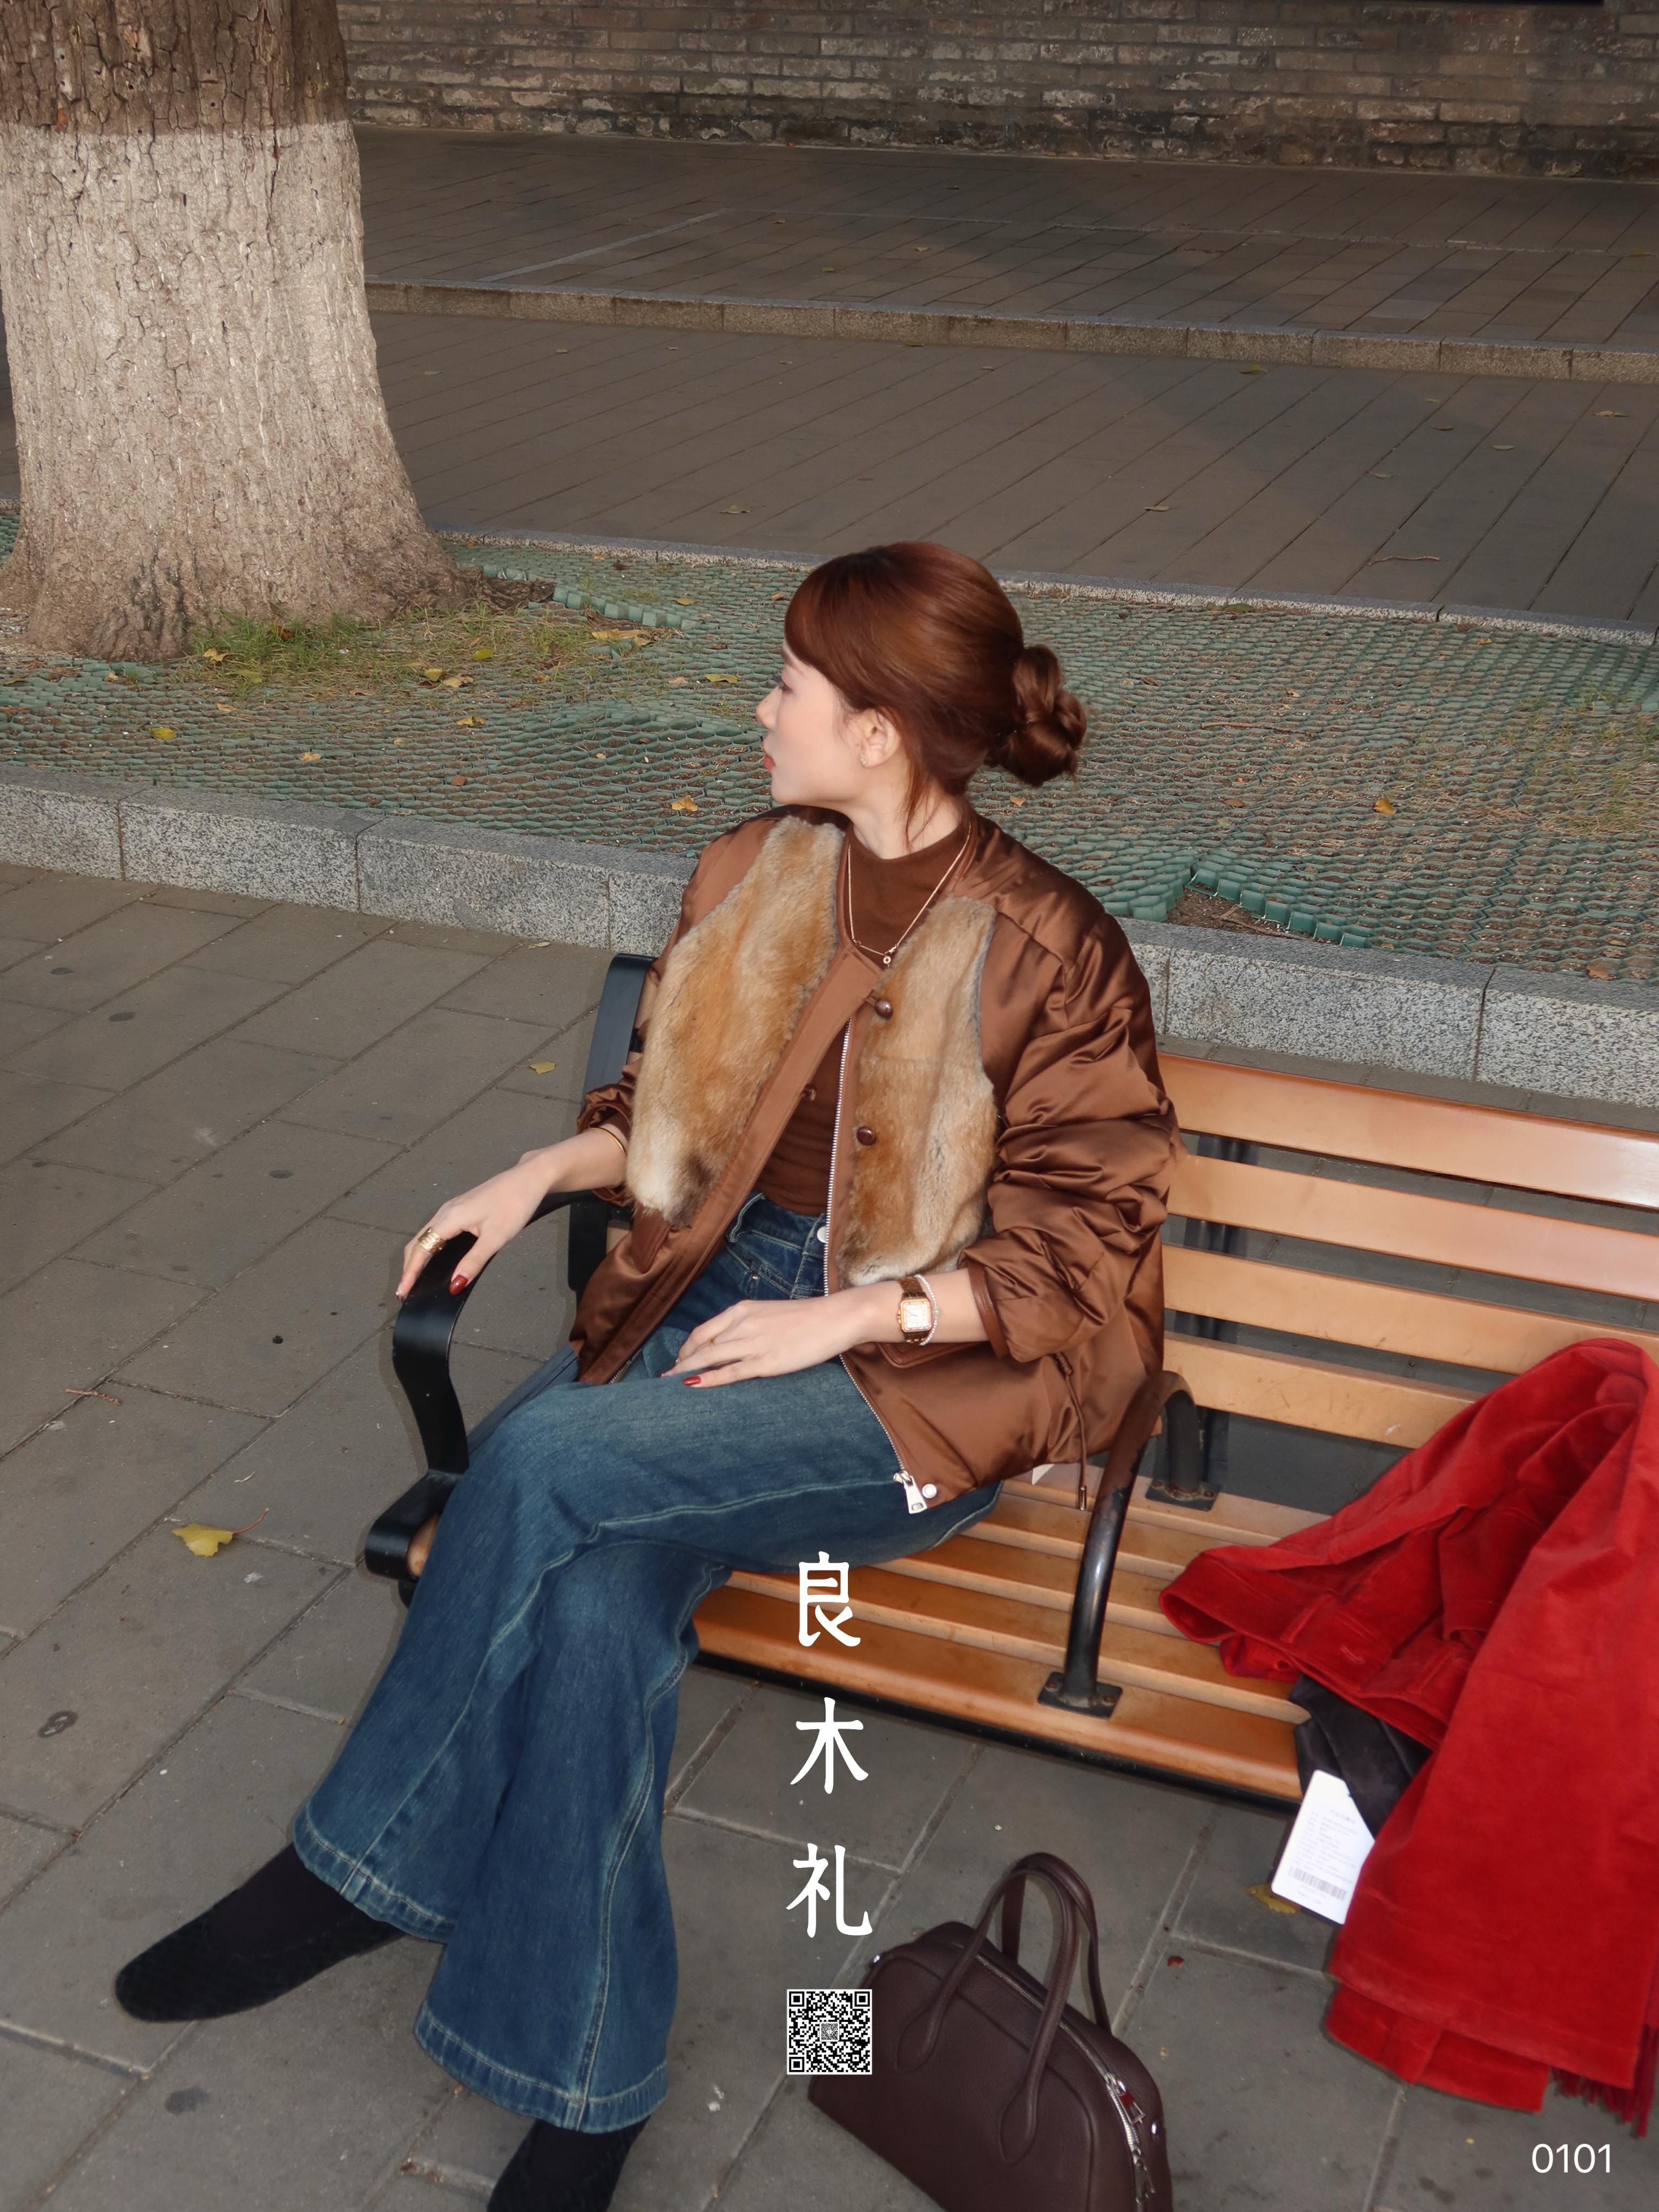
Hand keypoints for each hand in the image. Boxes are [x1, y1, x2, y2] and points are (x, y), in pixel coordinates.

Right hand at [396, 1158, 548, 1297]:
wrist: (529, 1178)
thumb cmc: (515, 1204)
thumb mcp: (496, 1237)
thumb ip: (474, 1262)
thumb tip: (455, 1284)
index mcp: (450, 1217)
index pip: (421, 1249)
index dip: (410, 1272)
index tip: (402, 1291)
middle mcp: (445, 1212)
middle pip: (418, 1242)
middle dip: (409, 1267)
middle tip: (405, 1291)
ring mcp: (451, 1209)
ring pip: (426, 1235)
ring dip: (417, 1257)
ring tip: (415, 1279)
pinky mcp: (460, 1209)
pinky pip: (436, 1230)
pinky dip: (429, 1247)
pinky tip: (434, 1259)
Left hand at [665, 1290, 875, 1386]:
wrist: (833, 1319)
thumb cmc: (805, 1318)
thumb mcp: (769, 1313)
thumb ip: (747, 1325)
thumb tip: (730, 1342)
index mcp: (742, 1310)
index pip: (702, 1331)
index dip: (686, 1347)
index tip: (680, 1359)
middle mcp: (742, 1324)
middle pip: (699, 1345)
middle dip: (680, 1362)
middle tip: (666, 1377)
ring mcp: (752, 1343)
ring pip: (708, 1358)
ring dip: (686, 1371)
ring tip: (670, 1384)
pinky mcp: (765, 1362)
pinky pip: (728, 1372)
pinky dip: (707, 1379)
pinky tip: (692, 1385)